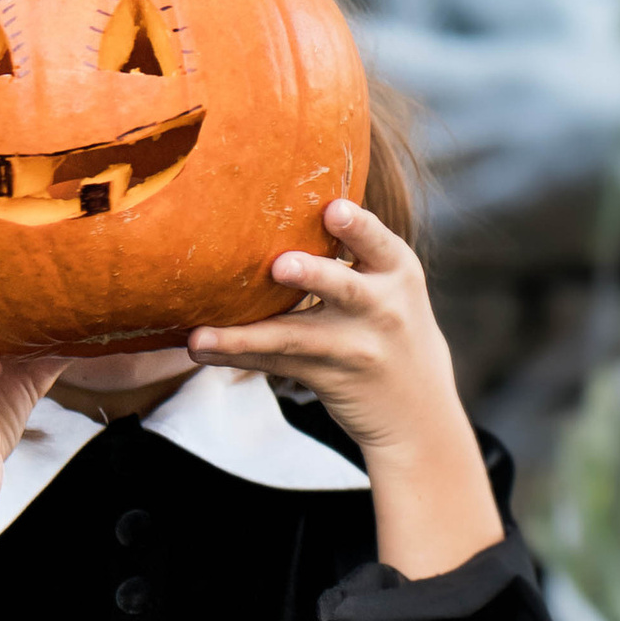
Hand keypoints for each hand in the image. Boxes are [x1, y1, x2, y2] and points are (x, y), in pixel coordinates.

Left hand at [188, 198, 500, 578]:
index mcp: (397, 269)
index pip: (376, 240)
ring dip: (244, 337)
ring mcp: (355, 348)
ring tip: (202, 338)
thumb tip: (285, 209)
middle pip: (342, 287)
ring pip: (293, 336)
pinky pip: (275, 362)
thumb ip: (356, 252)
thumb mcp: (393, 286)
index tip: (333, 209)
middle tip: (281, 266)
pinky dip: (235, 354)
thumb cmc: (391, 330)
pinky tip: (200, 349)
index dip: (356, 226)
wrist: (419, 412)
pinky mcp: (329, 377)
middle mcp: (381, 307)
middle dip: (313, 275)